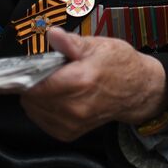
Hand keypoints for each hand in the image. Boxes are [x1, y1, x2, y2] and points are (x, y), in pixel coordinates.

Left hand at [19, 29, 167, 141]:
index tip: (35, 65)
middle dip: (35, 83)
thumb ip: (71, 42)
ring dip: (38, 97)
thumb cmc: (120, 65)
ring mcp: (71, 123)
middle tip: (51, 72)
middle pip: (31, 97)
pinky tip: (59, 97)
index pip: (33, 83)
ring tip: (58, 84)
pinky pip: (42, 120)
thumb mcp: (98, 46)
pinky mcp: (68, 133)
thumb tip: (52, 34)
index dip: (29, 73)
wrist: (138, 90)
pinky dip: (44, 109)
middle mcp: (73, 107)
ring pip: (33, 110)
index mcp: (79, 81)